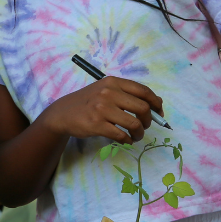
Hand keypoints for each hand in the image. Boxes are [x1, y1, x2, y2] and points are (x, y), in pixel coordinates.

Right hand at [39, 76, 161, 142]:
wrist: (62, 113)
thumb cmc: (87, 102)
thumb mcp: (105, 90)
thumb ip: (126, 93)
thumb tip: (156, 103)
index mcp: (113, 82)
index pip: (143, 91)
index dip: (156, 103)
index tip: (158, 112)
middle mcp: (108, 93)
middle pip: (142, 108)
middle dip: (149, 120)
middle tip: (145, 126)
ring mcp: (102, 109)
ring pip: (134, 123)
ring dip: (139, 133)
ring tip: (136, 136)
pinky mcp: (96, 124)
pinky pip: (121, 134)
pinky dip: (127, 139)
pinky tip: (125, 139)